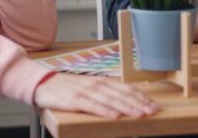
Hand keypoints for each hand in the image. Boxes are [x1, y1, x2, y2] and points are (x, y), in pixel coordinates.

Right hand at [33, 73, 159, 118]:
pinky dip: (105, 111)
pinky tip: (116, 116)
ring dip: (128, 107)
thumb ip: (104, 93)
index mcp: (102, 81)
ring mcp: (86, 91)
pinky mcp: (75, 99)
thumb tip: (122, 102)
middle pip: (122, 94)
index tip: (154, 105)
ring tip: (141, 114)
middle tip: (153, 111)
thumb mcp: (89, 87)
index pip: (126, 89)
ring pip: (111, 100)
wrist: (43, 83)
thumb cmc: (67, 88)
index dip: (141, 97)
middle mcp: (97, 84)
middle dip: (140, 103)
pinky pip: (93, 106)